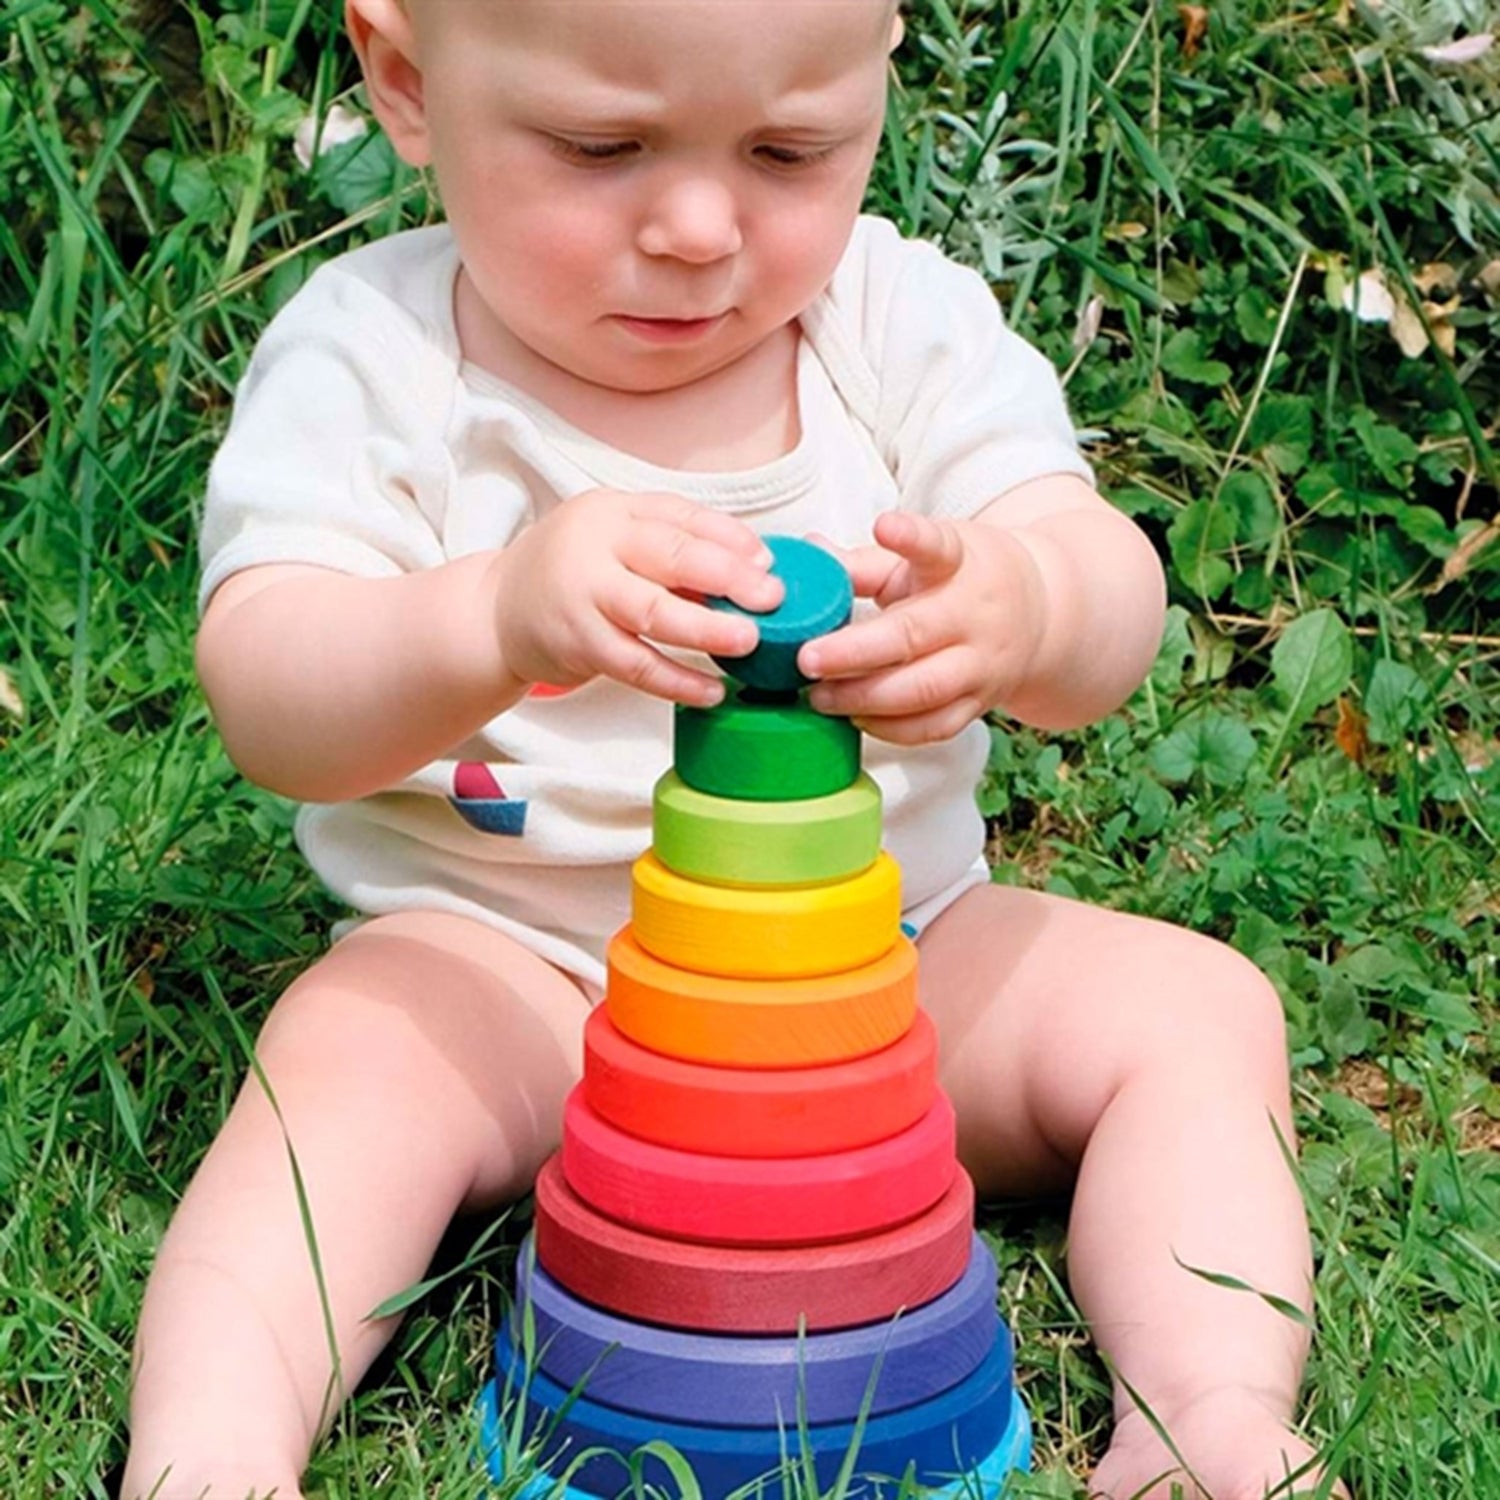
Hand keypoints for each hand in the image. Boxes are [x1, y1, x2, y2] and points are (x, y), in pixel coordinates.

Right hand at [492, 489, 781, 705]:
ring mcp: (584, 596)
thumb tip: (752, 570)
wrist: (495, 611)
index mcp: (614, 512)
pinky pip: (636, 666)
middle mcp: (596, 546)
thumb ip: (670, 548)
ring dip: (707, 629)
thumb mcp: (614, 541)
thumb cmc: (573, 574)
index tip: (768, 562)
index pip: (681, 517)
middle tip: (771, 598)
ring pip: (654, 612)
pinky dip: (677, 681)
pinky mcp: (577, 644)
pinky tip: (712, 691)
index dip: (730, 539)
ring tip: (749, 642)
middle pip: (671, 555)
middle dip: (729, 576)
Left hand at [797, 511, 1046, 744]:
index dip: (912, 538)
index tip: (885, 525)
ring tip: (819, 697)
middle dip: (854, 653)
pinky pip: (934, 727)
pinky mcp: (981, 704)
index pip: (939, 547)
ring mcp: (982, 665)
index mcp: (960, 563)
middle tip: (807, 660)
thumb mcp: (924, 556)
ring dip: (864, 698)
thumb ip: (865, 561)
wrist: (1039, 614)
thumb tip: (809, 552)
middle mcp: (975, 615)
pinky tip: (855, 717)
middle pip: (913, 636)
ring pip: (922, 691)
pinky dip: (891, 730)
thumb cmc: (964, 579)